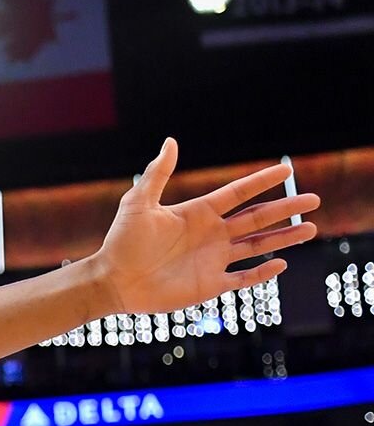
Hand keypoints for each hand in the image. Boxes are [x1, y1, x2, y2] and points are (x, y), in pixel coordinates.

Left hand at [91, 138, 319, 315]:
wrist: (112, 281)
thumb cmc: (121, 242)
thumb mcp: (139, 203)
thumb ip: (157, 174)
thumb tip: (170, 141)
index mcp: (198, 213)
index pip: (238, 193)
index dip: (262, 181)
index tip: (286, 168)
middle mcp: (211, 234)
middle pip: (256, 218)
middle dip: (285, 208)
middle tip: (313, 199)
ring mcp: (213, 259)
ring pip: (257, 246)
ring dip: (284, 238)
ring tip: (310, 228)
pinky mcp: (210, 284)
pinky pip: (243, 278)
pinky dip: (262, 272)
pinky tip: (281, 263)